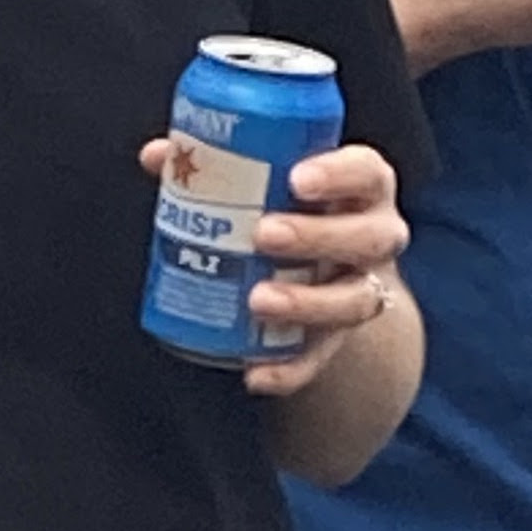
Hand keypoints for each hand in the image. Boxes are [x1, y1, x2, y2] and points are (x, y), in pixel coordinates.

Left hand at [140, 137, 411, 403]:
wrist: (322, 275)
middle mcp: (373, 239)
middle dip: (317, 236)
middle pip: (367, 238)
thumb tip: (157, 156)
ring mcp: (361, 290)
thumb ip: (219, 165)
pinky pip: (320, 359)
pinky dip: (289, 371)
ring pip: (353, 301)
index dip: (338, 174)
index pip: (366, 172)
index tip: (295, 178)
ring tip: (257, 300)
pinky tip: (255, 375)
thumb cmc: (291, 208)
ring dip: (307, 303)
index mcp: (362, 188)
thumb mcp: (267, 181)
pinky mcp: (339, 339)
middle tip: (263, 233)